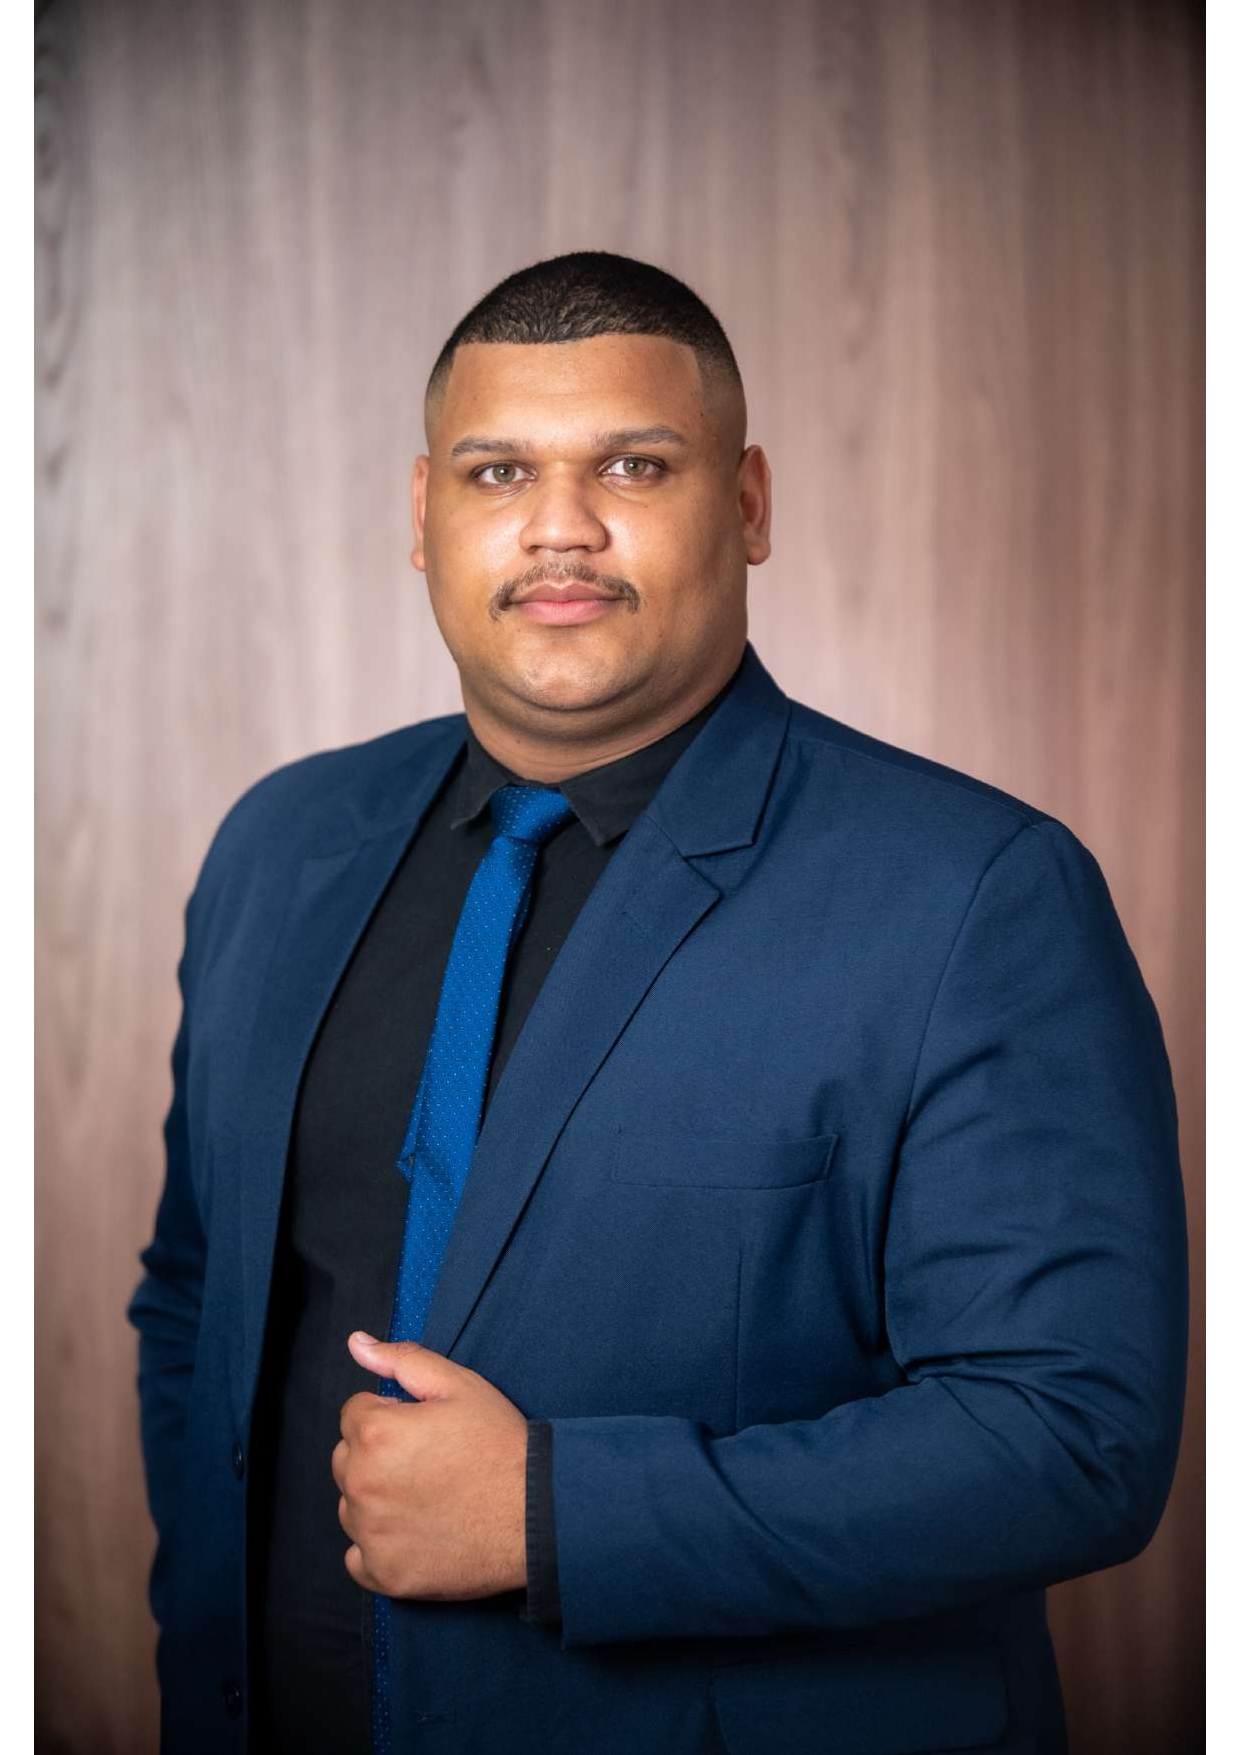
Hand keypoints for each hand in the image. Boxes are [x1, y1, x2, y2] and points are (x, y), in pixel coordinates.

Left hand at [333, 1331, 528, 1600]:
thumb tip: (356, 1344)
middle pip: (345, 1459)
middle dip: (376, 1455)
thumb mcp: (459, 1385)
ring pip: (351, 1507)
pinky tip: (418, 1531)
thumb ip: (402, 1360)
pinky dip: (380, 1546)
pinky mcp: (384, 1574)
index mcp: (375, 1434)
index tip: (424, 1431)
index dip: (391, 1416)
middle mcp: (362, 1484)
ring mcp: (371, 1535)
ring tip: (427, 1497)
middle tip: (428, 1462)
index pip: (354, 1414)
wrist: (537, 1514)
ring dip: (377, 1500)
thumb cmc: (499, 1445)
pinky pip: (358, 1556)